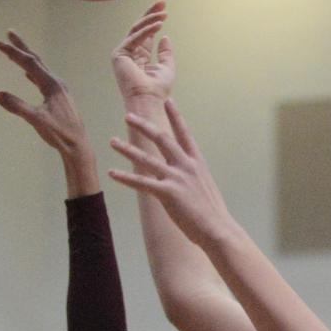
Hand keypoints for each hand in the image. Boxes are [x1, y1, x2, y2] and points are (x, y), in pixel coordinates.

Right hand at [0, 32, 98, 196]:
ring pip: (40, 69)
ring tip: (17, 50)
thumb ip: (17, 106)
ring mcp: (59, 90)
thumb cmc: (59, 134)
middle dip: (22, 47)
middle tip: (9, 33)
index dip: (14, 53)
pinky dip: (33, 73)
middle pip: (36, 60)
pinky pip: (43, 80)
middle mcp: (57, 84)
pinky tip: (27, 74)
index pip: (30, 63)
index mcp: (52, 85)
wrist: (78, 146)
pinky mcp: (59, 99)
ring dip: (27, 59)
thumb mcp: (36, 120)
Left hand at [109, 100, 233, 249]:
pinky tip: (112, 173)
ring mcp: (177, 178)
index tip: (168, 101)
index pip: (185, 134)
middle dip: (144, 125)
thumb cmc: (213, 215)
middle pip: (162, 138)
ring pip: (147, 158)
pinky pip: (142, 183)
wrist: (218, 229)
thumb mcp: (204, 189)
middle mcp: (186, 166)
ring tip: (112, 141)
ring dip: (127, 149)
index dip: (176, 116)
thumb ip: (192, 179)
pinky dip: (125, 178)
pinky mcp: (168, 193)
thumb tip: (183, 180)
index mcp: (197, 163)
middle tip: (128, 115)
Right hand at [111, 2, 174, 105]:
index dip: (154, 20)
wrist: (149, 101)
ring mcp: (122, 54)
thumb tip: (164, 36)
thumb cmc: (158, 90)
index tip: (164, 8)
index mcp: (139, 57)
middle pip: (139, 28)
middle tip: (162, 2)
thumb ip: (165, 53)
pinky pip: (134, 38)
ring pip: (136, 30)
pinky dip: (147, 30)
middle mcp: (129, 54)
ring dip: (151, 20)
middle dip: (150, 14)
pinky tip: (159, 25)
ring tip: (164, 14)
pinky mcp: (119, 55)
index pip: (146, 34)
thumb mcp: (167, 68)